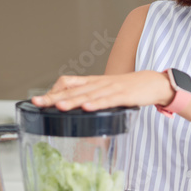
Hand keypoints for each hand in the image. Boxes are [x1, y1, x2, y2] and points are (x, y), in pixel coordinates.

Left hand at [31, 71, 173, 110]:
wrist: (153, 83)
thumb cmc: (128, 88)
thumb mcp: (105, 90)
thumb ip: (90, 97)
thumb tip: (74, 108)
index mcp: (93, 83)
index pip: (68, 83)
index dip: (53, 91)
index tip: (38, 101)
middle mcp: (99, 84)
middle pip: (73, 89)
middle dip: (54, 97)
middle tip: (37, 102)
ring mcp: (111, 89)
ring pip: (88, 95)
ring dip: (73, 101)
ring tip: (58, 107)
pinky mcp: (124, 96)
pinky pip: (108, 100)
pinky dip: (97, 104)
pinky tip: (87, 108)